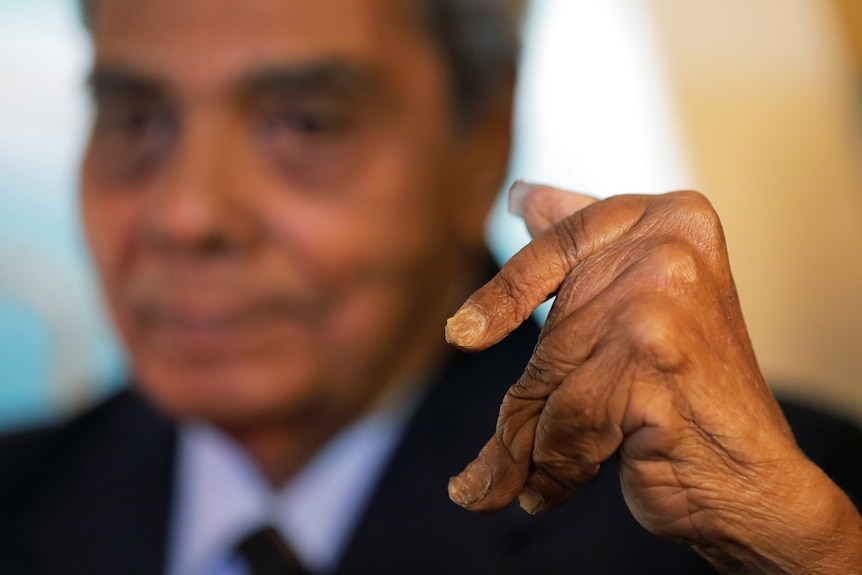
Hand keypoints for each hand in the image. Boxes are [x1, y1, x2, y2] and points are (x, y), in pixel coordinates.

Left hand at [446, 183, 861, 573]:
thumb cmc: (690, 389)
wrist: (755, 481)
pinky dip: (550, 468)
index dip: (506, 293)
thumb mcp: (646, 298)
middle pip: (550, 330)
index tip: (461, 333)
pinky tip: (555, 488)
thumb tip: (524, 195)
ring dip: (531, 441)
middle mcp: (669, 251)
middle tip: (520, 443)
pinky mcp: (651, 373)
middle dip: (533, 399)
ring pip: (548, 380)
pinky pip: (562, 425)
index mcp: (672, 217)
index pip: (558, 242)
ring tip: (539, 471)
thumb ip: (589, 244)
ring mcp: (660, 312)